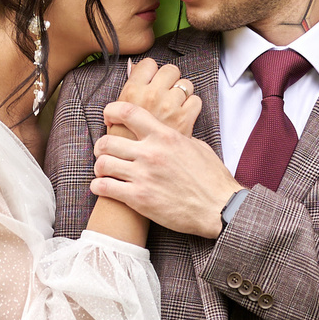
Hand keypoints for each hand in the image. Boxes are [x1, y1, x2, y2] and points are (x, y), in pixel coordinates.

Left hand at [93, 95, 237, 236]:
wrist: (220, 208)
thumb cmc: (211, 178)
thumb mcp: (196, 146)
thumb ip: (174, 136)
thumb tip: (162, 129)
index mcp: (165, 136)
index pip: (128, 112)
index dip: (111, 111)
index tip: (108, 117)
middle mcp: (151, 153)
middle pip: (108, 141)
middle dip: (101, 147)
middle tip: (104, 152)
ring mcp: (143, 176)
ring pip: (102, 164)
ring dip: (99, 167)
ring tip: (104, 172)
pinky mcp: (138, 198)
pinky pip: (104, 187)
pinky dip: (98, 186)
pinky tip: (103, 187)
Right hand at [102, 58, 196, 141]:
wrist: (141, 176)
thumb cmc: (126, 150)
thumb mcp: (117, 119)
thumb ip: (127, 94)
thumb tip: (133, 68)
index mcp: (132, 93)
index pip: (148, 64)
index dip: (150, 71)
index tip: (150, 80)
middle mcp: (152, 96)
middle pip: (169, 70)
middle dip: (168, 79)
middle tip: (164, 92)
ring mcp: (170, 107)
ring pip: (185, 84)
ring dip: (181, 93)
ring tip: (173, 106)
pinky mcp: (186, 119)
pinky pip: (196, 101)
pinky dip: (192, 108)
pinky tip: (182, 117)